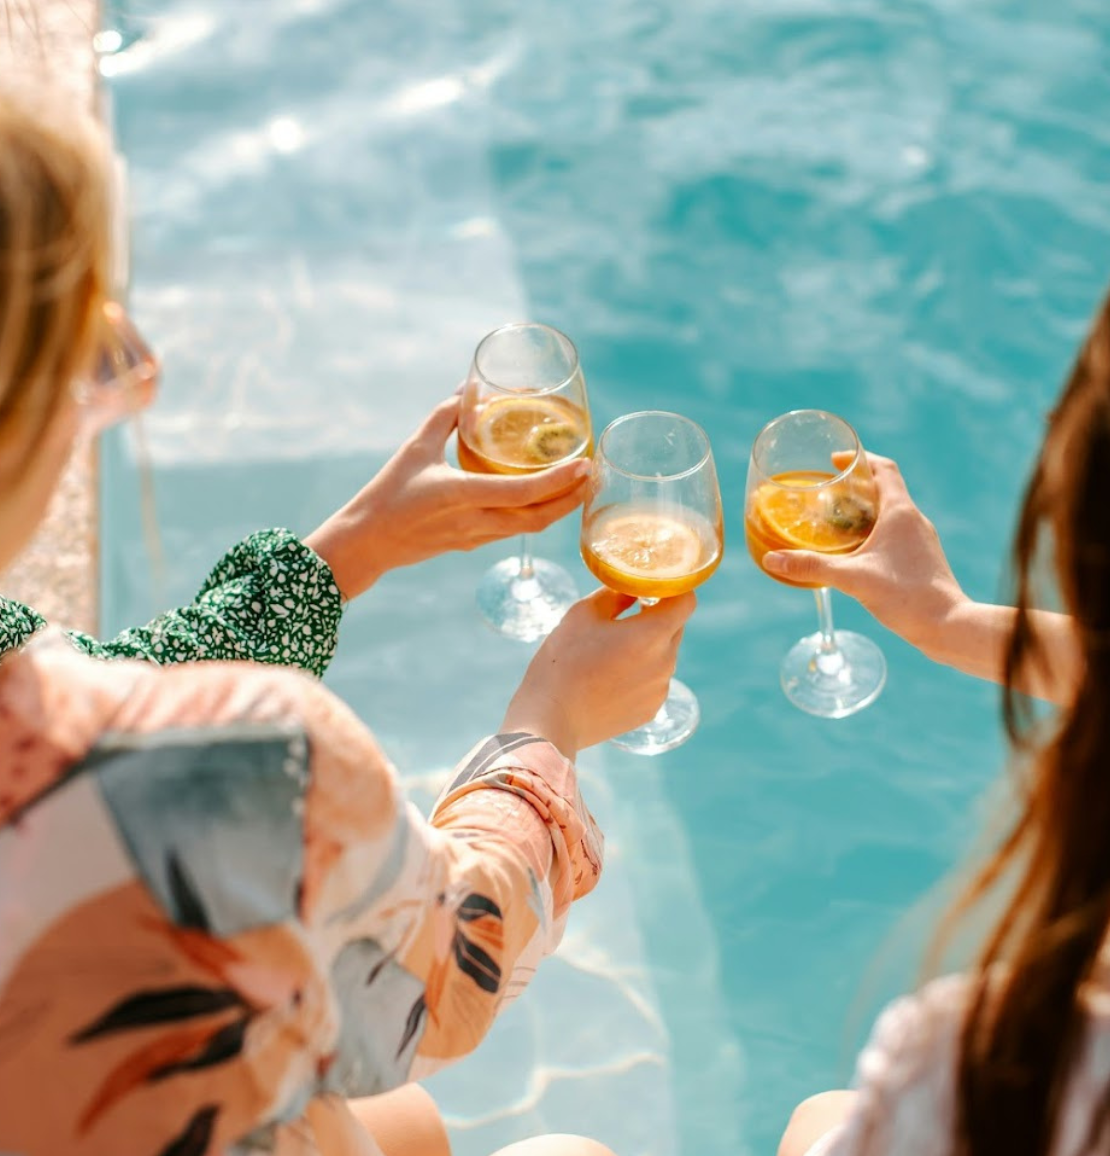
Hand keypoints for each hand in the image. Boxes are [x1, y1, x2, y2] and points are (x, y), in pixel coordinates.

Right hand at [305, 395, 591, 600]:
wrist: (367, 543)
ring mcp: (477, 538)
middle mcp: (476, 522)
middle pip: (539, 518)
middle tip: (593, 474)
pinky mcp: (473, 544)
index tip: (585, 464)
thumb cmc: (387, 494)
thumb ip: (445, 416)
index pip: (524, 493)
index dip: (559, 482)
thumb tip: (469, 387)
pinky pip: (515, 530)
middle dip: (572, 499)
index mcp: (462, 496)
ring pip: (531, 528)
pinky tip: (547, 499)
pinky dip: (538, 515)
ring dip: (559, 509)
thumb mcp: (414, 448)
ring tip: (580, 485)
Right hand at [501, 587, 697, 758]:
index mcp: (652, 634)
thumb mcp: (582, 614)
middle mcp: (665, 663)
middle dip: (656, 616)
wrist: (551, 719)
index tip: (654, 586)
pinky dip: (639, 673)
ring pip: (662, 655)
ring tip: (609, 652)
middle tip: (626, 614)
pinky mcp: (650, 710)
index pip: (686, 601)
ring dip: (646, 647)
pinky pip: (653, 680)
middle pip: (674, 627)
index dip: (674, 588)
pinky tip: (609, 678)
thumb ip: (614, 594)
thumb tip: (630, 587)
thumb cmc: (564, 662)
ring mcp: (660, 689)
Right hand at [761, 454, 968, 653]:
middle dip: (857, 486)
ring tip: (837, 520)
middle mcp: (914, 520)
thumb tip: (772, 559)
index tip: (835, 461)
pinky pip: (897, 533)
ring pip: (892, 512)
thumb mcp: (852, 578)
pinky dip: (876, 531)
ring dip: (866, 509)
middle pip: (886, 488)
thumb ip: (811, 567)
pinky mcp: (922, 558)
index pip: (884, 469)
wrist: (946, 625)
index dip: (860, 459)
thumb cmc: (905, 597)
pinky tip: (858, 550)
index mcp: (900, 512)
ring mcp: (921, 539)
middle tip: (828, 492)